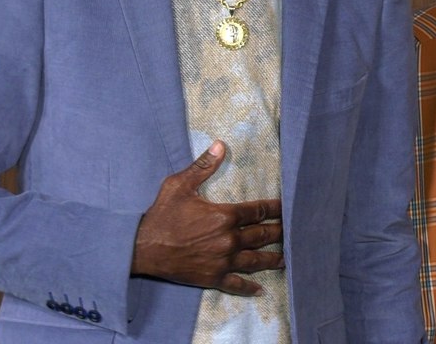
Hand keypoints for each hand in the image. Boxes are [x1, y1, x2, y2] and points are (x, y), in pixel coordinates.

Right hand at [131, 140, 283, 295]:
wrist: (142, 247)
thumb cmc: (161, 214)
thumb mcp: (180, 185)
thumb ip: (203, 166)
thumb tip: (220, 145)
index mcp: (224, 216)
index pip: (257, 211)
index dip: (274, 209)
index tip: (287, 207)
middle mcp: (229, 240)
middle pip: (262, 236)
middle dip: (279, 232)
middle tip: (293, 231)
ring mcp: (222, 261)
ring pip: (255, 260)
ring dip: (272, 259)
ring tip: (286, 259)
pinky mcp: (213, 277)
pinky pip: (236, 284)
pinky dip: (249, 287)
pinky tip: (259, 290)